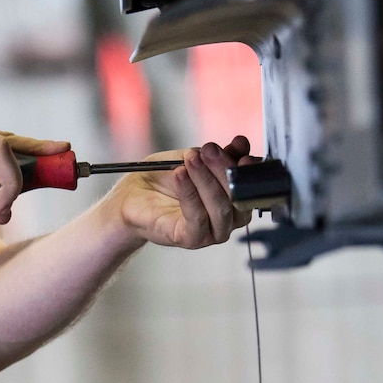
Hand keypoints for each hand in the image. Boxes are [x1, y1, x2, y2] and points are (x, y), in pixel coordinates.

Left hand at [107, 136, 252, 248]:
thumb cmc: (163, 179)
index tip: (239, 150)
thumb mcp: (192, 158)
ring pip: (221, 208)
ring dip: (206, 180)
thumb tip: (241, 143)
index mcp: (232, 198)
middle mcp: (227, 217)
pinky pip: (198, 218)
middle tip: (208, 150)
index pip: (250, 185)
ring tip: (191, 160)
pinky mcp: (191, 239)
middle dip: (224, 169)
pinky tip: (180, 174)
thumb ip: (217, 154)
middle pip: (238, 196)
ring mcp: (211, 231)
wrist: (132, 195)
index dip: (248, 169)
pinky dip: (190, 193)